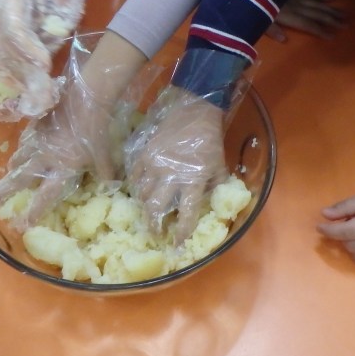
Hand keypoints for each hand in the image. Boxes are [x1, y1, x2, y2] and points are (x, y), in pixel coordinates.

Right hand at [0, 0, 87, 118]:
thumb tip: (72, 0)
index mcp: (1, 3)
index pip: (13, 32)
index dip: (27, 50)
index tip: (44, 65)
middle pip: (5, 56)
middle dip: (27, 79)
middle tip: (46, 98)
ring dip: (17, 85)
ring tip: (39, 102)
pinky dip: (4, 80)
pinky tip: (18, 96)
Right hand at [0, 86, 114, 229]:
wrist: (84, 98)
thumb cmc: (96, 129)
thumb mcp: (104, 154)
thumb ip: (107, 171)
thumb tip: (115, 184)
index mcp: (61, 169)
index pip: (45, 196)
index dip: (34, 211)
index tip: (22, 224)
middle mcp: (44, 158)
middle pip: (19, 179)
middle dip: (5, 191)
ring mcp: (37, 141)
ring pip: (18, 158)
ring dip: (13, 168)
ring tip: (9, 173)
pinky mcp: (35, 125)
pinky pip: (24, 141)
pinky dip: (21, 148)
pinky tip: (23, 148)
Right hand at [125, 87, 226, 243]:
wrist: (195, 112)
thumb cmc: (210, 141)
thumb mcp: (219, 166)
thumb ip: (215, 186)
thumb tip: (212, 202)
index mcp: (192, 181)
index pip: (186, 214)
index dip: (181, 232)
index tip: (177, 243)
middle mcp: (171, 176)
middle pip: (156, 208)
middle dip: (154, 225)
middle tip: (155, 232)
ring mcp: (155, 165)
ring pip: (143, 194)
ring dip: (145, 206)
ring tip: (148, 211)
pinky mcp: (145, 154)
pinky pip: (135, 176)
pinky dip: (136, 186)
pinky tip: (140, 190)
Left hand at [265, 0, 346, 41]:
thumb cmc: (254, 5)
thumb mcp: (260, 21)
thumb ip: (271, 30)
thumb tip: (284, 40)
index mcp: (289, 15)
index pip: (308, 25)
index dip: (320, 30)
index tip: (333, 36)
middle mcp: (296, 6)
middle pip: (317, 14)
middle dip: (332, 19)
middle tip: (347, 24)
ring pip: (317, 3)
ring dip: (331, 9)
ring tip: (344, 13)